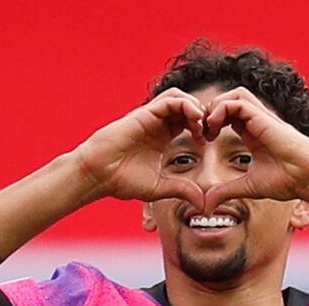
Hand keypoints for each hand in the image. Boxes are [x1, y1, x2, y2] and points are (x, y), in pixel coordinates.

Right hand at [74, 88, 206, 209]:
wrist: (99, 175)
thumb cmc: (122, 181)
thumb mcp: (161, 188)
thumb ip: (182, 190)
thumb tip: (203, 204)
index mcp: (162, 137)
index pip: (188, 121)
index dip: (203, 128)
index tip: (209, 143)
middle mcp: (158, 124)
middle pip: (187, 107)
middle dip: (203, 116)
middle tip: (210, 132)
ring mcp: (151, 117)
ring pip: (180, 98)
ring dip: (196, 108)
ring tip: (202, 126)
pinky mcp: (145, 113)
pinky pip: (171, 100)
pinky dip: (186, 105)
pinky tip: (194, 121)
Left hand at [202, 87, 308, 209]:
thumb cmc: (288, 181)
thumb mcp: (247, 187)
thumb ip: (226, 191)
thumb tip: (206, 205)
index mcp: (254, 133)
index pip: (229, 115)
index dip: (212, 122)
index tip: (203, 140)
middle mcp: (258, 122)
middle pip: (230, 99)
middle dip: (211, 110)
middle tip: (202, 131)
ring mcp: (262, 118)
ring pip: (234, 95)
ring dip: (216, 106)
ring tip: (208, 126)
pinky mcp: (265, 118)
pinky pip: (238, 102)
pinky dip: (221, 109)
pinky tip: (214, 127)